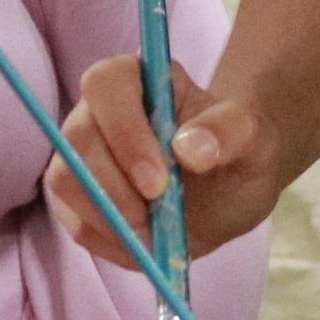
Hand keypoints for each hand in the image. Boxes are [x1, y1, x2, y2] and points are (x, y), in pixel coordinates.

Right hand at [44, 53, 282, 269]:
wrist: (229, 190)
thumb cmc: (238, 152)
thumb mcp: (254, 138)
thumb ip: (229, 131)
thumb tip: (188, 148)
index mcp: (136, 77)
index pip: (104, 85)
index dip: (124, 132)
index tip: (159, 181)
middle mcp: (97, 111)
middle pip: (76, 138)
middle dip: (115, 186)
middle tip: (158, 215)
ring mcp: (80, 156)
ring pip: (64, 180)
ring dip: (110, 216)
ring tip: (157, 230)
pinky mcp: (76, 199)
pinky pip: (74, 222)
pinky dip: (110, 240)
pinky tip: (148, 241)